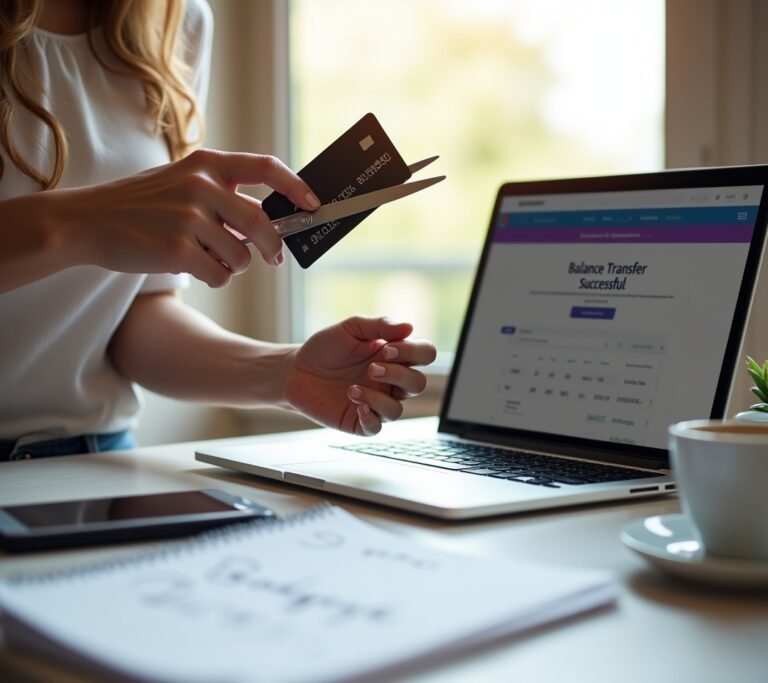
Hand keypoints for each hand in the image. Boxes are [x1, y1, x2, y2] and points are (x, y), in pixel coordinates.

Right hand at [66, 149, 319, 286]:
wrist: (87, 221)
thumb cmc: (143, 206)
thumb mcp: (182, 182)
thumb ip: (223, 195)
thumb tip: (272, 224)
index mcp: (207, 164)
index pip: (266, 167)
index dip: (296, 186)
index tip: (314, 204)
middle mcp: (200, 185)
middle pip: (262, 224)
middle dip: (273, 247)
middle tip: (273, 258)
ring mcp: (188, 217)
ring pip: (241, 256)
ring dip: (232, 265)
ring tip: (206, 257)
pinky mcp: (177, 249)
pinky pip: (220, 275)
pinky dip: (213, 278)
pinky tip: (191, 267)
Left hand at [284, 316, 437, 435]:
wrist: (295, 370)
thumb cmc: (325, 349)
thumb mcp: (350, 328)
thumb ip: (379, 325)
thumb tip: (409, 327)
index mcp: (394, 357)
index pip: (425, 354)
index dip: (414, 352)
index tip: (387, 348)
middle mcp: (389, 382)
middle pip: (418, 384)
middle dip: (398, 375)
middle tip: (372, 368)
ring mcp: (376, 402)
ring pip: (398, 410)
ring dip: (379, 398)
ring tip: (353, 388)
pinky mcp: (359, 421)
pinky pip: (377, 427)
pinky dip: (370, 417)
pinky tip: (355, 404)